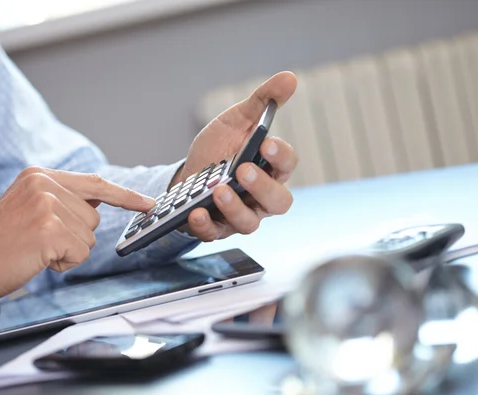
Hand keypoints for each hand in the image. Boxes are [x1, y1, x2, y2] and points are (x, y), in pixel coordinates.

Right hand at [0, 167, 153, 302]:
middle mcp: (44, 184)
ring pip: (90, 237)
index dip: (125, 196)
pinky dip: (63, 263)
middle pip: (94, 217)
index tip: (149, 204)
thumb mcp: (28, 207)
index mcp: (40, 175)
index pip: (95, 183)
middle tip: (38, 242)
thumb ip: (61, 200)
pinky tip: (37, 259)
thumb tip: (97, 206)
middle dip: (75, 237)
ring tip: (35, 250)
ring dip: (68, 251)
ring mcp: (47, 205)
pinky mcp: (49, 229)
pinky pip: (80, 253)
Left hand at [174, 71, 297, 239]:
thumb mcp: (237, 121)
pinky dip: (206, 225)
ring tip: (218, 190)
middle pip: (278, 202)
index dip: (281, 155)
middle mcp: (261, 197)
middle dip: (262, 187)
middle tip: (243, 170)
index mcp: (271, 168)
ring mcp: (240, 215)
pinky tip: (196, 213)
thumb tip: (289, 78)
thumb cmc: (220, 148)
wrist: (189, 173)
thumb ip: (262, 102)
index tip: (267, 142)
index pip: (287, 165)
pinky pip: (215, 233)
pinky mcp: (216, 228)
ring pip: (250, 223)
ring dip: (234, 208)